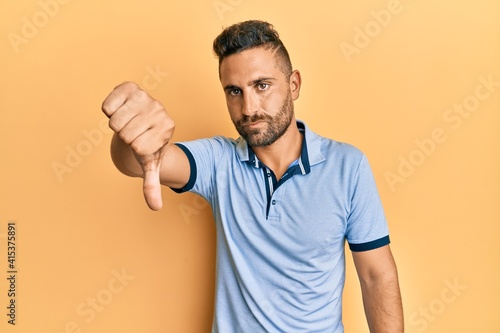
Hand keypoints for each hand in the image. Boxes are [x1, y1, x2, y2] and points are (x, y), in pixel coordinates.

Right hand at [102, 82, 173, 209]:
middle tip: (133, 132)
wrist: (140, 122)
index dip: (135, 148)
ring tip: (128, 122)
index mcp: (167, 128)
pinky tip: (120, 110)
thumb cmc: (146, 145)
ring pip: (115, 120)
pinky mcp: (130, 87)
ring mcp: (146, 96)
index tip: (143, 143)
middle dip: (124, 137)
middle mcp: (160, 110)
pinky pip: (107, 105)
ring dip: (116, 124)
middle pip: (124, 133)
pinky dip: (108, 111)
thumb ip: (152, 185)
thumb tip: (155, 207)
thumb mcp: (150, 165)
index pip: (138, 147)